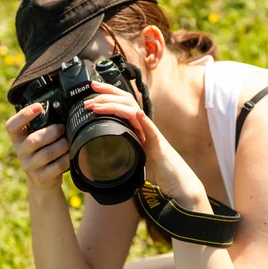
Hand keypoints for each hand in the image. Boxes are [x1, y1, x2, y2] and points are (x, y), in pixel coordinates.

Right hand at [5, 104, 69, 190]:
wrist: (44, 181)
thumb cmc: (44, 151)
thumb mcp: (38, 138)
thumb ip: (43, 125)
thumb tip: (60, 107)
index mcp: (18, 139)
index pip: (12, 126)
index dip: (23, 115)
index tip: (39, 106)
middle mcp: (20, 152)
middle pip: (33, 141)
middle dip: (51, 132)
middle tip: (62, 128)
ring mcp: (29, 166)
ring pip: (47, 154)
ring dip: (61, 145)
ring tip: (68, 141)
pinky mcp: (40, 177)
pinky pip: (56, 166)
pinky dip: (66, 159)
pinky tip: (70, 155)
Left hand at [85, 82, 207, 209]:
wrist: (177, 181)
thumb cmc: (159, 170)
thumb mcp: (134, 157)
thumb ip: (123, 149)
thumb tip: (103, 151)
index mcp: (138, 127)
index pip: (122, 103)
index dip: (108, 93)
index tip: (93, 87)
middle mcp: (145, 126)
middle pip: (127, 101)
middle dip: (107, 93)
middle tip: (90, 91)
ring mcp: (152, 133)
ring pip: (134, 111)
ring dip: (114, 105)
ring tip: (98, 105)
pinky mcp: (158, 144)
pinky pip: (151, 130)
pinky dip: (142, 120)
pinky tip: (136, 114)